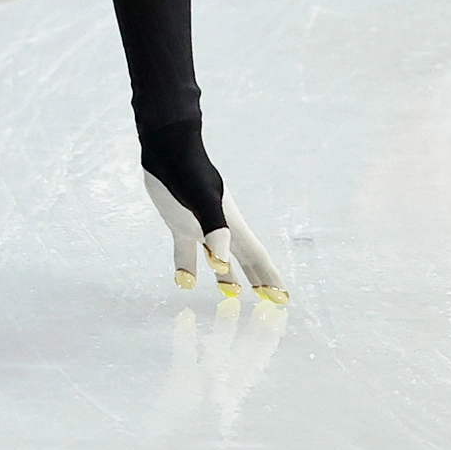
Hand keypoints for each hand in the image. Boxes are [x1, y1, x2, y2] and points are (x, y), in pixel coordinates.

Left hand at [140, 123, 285, 302]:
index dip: (269, 277)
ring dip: (227, 276)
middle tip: (271, 300)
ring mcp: (200, 225)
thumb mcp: (203, 201)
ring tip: (232, 295)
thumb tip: (222, 265)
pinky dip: (188, 267)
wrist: (168, 149)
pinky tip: (185, 281)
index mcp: (232, 223)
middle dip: (258, 279)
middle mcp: (220, 226)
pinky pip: (186, 251)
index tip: (282, 298)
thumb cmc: (189, 173)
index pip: (256, 255)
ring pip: (218, 258)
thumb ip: (214, 230)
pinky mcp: (179, 223)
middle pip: (244, 258)